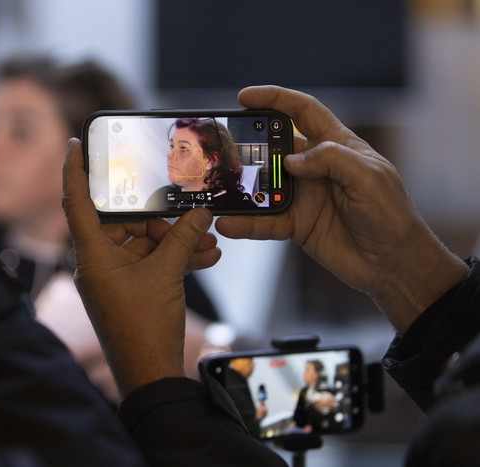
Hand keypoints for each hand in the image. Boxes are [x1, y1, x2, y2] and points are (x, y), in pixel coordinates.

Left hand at [62, 138, 220, 397]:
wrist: (152, 374)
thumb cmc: (146, 328)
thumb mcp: (167, 275)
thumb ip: (182, 239)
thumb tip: (200, 214)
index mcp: (93, 255)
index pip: (77, 202)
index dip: (75, 170)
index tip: (75, 143)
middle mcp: (98, 262)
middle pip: (124, 222)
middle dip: (160, 219)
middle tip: (188, 214)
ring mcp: (115, 276)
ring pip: (144, 243)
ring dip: (176, 242)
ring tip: (207, 243)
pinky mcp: (131, 288)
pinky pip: (150, 262)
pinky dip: (175, 259)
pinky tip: (206, 257)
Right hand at [215, 86, 467, 332]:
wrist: (393, 263)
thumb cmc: (390, 214)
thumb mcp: (369, 178)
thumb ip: (331, 160)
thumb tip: (290, 161)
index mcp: (337, 145)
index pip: (302, 111)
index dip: (275, 99)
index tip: (245, 97)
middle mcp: (316, 168)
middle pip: (275, 147)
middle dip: (248, 144)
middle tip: (223, 146)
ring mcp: (303, 197)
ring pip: (263, 186)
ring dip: (241, 187)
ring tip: (219, 187)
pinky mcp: (296, 225)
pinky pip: (264, 222)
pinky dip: (245, 223)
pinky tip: (228, 223)